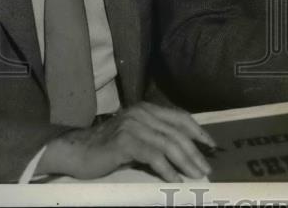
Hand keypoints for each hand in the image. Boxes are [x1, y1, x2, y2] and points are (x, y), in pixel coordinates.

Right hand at [36, 102, 213, 181]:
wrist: (75, 151)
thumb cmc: (106, 148)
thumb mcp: (136, 137)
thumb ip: (156, 137)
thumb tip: (184, 151)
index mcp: (147, 109)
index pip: (180, 117)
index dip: (198, 132)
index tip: (211, 146)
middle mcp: (142, 113)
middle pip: (177, 132)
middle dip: (195, 152)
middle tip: (207, 168)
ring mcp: (134, 125)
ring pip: (169, 144)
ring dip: (186, 162)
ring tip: (197, 175)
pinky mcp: (125, 141)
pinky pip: (153, 155)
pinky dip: (167, 169)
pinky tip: (175, 179)